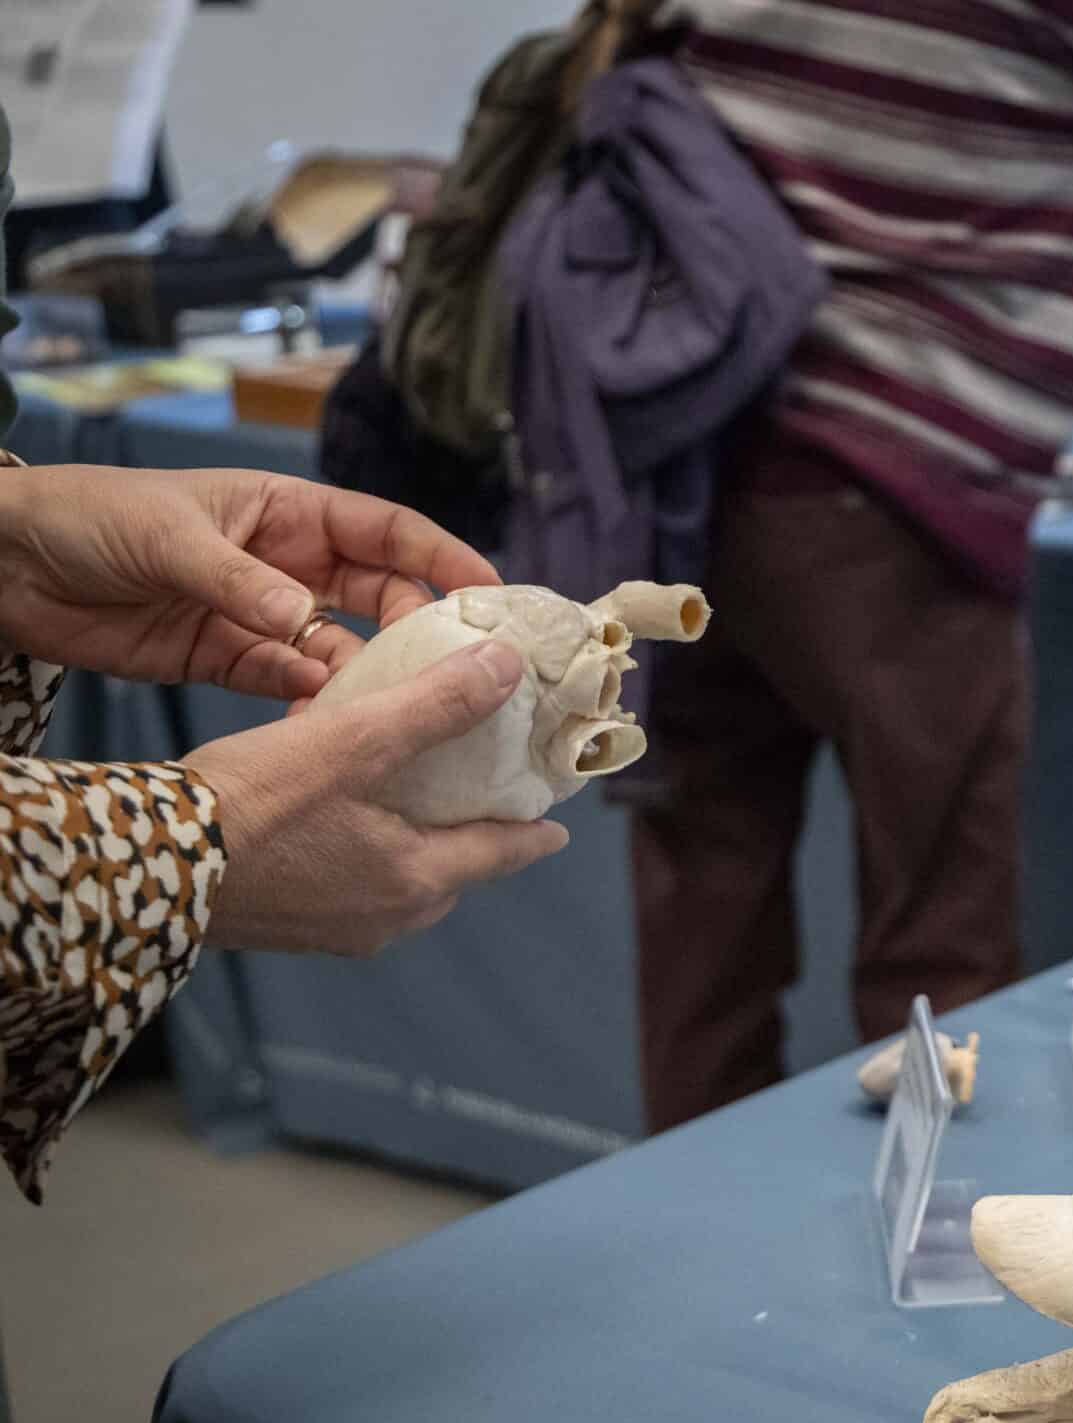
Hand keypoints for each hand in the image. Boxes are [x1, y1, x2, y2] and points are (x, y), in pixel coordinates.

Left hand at [0, 466, 499, 700]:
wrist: (10, 564)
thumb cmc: (91, 517)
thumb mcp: (171, 538)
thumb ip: (242, 585)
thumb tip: (309, 629)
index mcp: (287, 512)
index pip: (386, 532)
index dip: (442, 558)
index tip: (489, 593)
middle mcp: (289, 564)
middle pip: (381, 597)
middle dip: (421, 628)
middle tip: (456, 668)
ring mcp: (264, 615)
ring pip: (344, 648)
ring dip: (367, 676)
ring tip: (394, 707)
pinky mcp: (231, 661)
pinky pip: (292, 686)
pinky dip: (314, 705)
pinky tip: (327, 724)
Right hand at [187, 641, 569, 956]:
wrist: (140, 865)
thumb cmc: (251, 804)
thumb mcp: (353, 740)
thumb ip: (435, 706)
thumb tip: (507, 668)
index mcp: (417, 881)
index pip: (503, 854)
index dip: (533, 832)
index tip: (557, 826)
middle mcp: (385, 919)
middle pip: (453, 872)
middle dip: (470, 836)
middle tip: (481, 797)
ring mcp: (334, 930)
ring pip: (399, 882)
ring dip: (411, 842)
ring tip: (410, 797)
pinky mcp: (287, 925)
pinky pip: (347, 885)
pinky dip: (360, 850)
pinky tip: (336, 813)